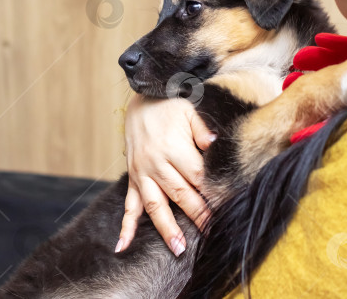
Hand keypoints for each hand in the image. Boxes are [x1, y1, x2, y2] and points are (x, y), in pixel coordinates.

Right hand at [116, 93, 215, 255]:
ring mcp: (142, 172)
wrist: (144, 96)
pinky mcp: (133, 176)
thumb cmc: (172, 104)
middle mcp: (156, 164)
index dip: (211, 195)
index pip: (197, 178)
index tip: (225, 211)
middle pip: (180, 196)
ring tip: (178, 249)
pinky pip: (129, 204)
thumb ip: (203, 128)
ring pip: (155, 206)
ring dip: (166, 229)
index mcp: (173, 148)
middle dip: (197, 217)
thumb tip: (215, 143)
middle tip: (211, 236)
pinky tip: (122, 246)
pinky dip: (125, 226)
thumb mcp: (191, 109)